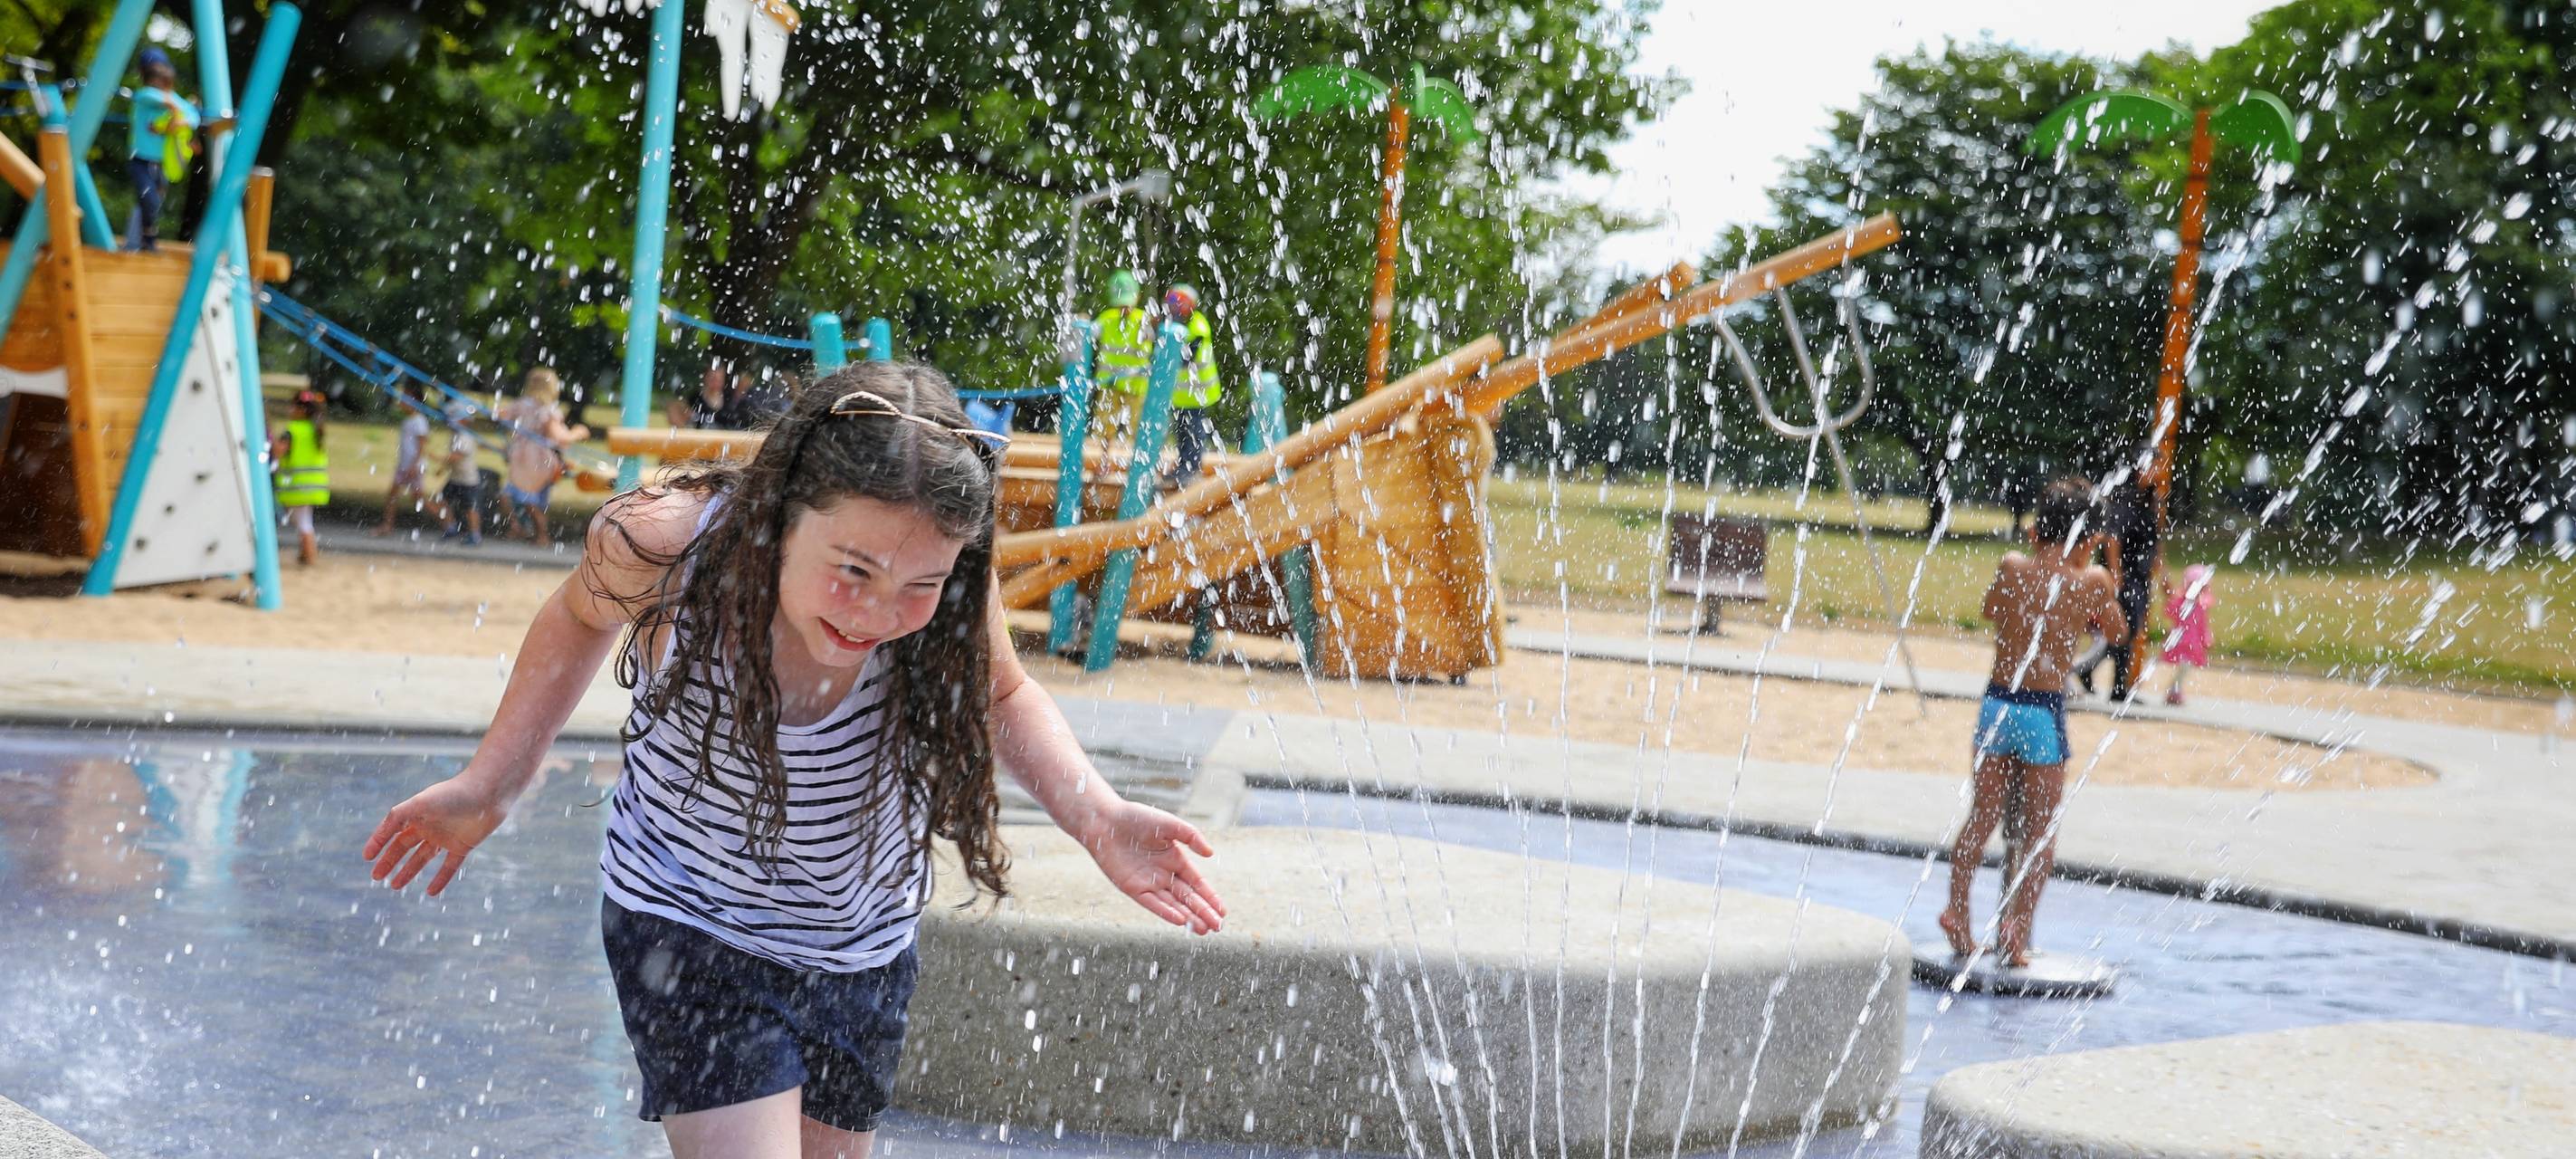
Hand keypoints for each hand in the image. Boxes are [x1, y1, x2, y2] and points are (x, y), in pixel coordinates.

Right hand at [361, 776, 507, 896]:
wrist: (489, 794)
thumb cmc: (453, 794)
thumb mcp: (420, 803)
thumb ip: (397, 816)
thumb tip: (380, 833)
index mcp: (416, 813)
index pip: (392, 831)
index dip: (378, 842)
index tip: (367, 858)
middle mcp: (429, 825)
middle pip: (404, 847)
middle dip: (389, 861)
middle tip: (376, 877)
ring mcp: (445, 837)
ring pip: (422, 858)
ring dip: (409, 872)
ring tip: (394, 887)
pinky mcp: (463, 846)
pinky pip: (449, 867)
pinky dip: (440, 880)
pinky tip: (430, 893)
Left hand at [1081, 800, 1224, 934]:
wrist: (1105, 821)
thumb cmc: (1137, 818)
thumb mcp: (1169, 824)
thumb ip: (1191, 836)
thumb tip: (1210, 854)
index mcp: (1175, 860)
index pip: (1197, 884)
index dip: (1210, 898)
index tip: (1222, 912)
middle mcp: (1164, 875)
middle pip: (1188, 898)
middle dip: (1204, 913)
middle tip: (1218, 928)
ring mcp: (1149, 883)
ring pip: (1173, 905)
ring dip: (1189, 918)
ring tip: (1204, 930)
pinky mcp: (1133, 888)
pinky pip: (1152, 903)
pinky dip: (1166, 912)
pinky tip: (1180, 920)